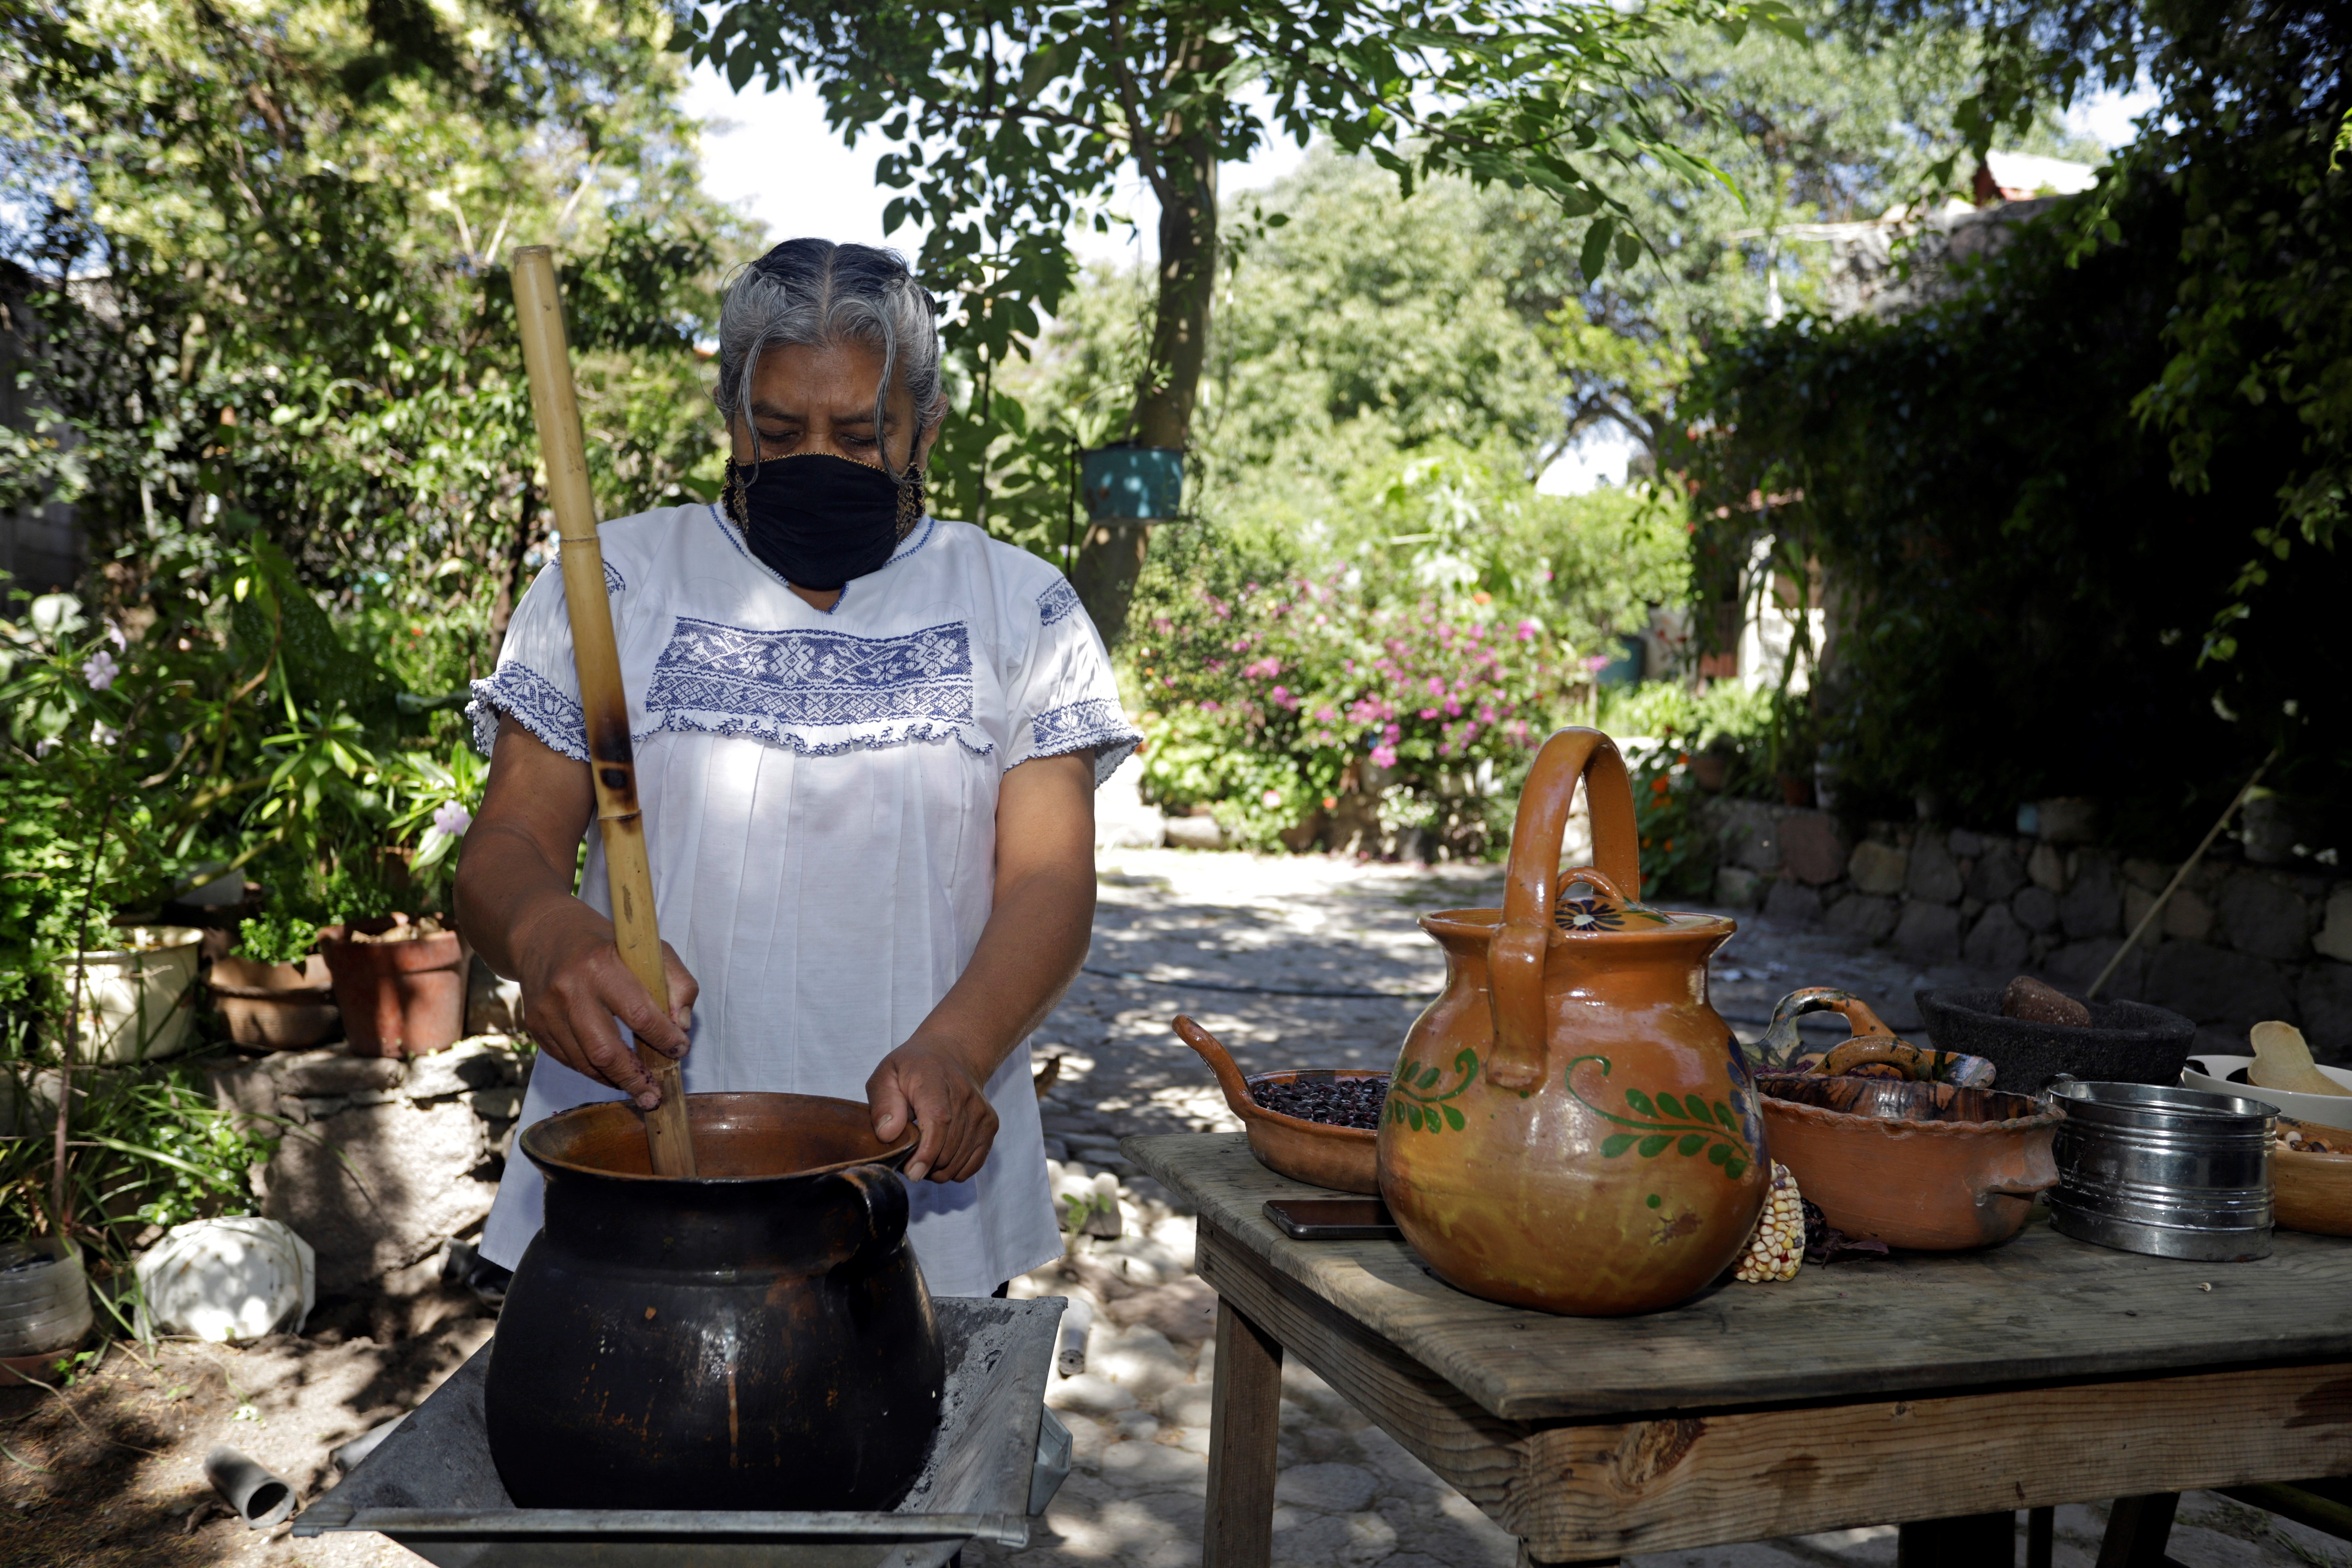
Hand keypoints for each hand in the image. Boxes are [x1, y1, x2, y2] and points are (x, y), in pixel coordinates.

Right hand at [514, 900, 696, 1110]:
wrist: (543, 936)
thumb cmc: (605, 944)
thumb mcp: (648, 949)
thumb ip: (676, 983)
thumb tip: (681, 1026)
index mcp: (602, 965)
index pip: (640, 1014)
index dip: (664, 1038)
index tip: (681, 1049)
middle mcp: (570, 990)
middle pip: (606, 1050)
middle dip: (635, 1078)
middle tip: (656, 1096)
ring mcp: (548, 1011)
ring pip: (585, 1062)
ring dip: (616, 1080)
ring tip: (639, 1090)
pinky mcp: (536, 1026)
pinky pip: (568, 1060)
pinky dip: (593, 1071)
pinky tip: (612, 1073)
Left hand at [866, 1037, 998, 1183]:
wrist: (951, 1055)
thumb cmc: (912, 1069)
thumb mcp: (885, 1076)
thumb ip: (883, 1104)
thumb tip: (888, 1134)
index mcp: (934, 1081)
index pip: (939, 1120)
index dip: (926, 1151)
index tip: (912, 1172)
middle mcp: (965, 1096)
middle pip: (948, 1148)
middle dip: (924, 1166)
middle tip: (906, 1158)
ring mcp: (981, 1112)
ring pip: (958, 1163)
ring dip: (936, 1170)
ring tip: (921, 1154)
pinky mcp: (990, 1125)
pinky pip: (972, 1166)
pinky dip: (954, 1171)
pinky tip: (940, 1156)